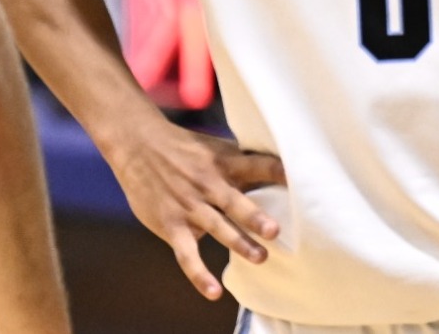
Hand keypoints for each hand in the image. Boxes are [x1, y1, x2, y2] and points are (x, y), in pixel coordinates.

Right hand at [104, 119, 284, 299]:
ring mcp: (190, 206)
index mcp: (225, 163)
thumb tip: (281, 173)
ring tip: (260, 258)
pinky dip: (199, 274)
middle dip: (254, 217)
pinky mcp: (172, 225)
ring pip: (216, 227)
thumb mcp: (216, 149)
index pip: (257, 165)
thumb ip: (242, 164)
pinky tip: (213, 292)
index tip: (300, 180)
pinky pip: (186, 254)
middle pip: (234, 201)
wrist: (138, 146)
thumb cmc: (186, 149)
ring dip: (238, 243)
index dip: (278, 172)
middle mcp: (209, 184)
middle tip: (274, 231)